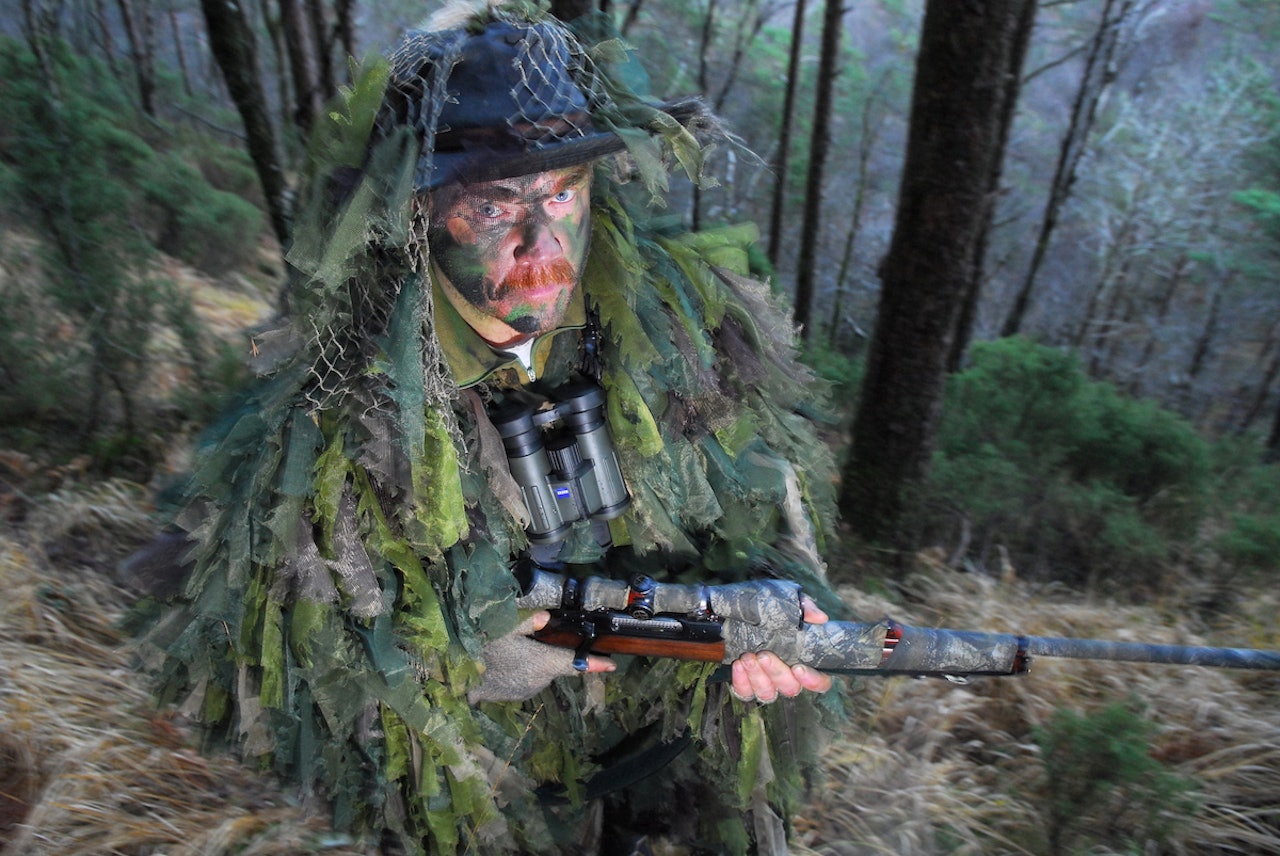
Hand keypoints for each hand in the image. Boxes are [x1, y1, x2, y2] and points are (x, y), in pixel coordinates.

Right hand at [468, 611, 614, 703]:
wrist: (453, 675)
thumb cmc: (480, 646)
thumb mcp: (503, 626)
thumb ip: (528, 621)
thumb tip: (546, 616)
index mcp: (542, 663)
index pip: (576, 664)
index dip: (596, 664)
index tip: (613, 665)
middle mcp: (538, 681)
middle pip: (555, 666)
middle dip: (552, 654)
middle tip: (535, 639)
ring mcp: (524, 692)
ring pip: (539, 674)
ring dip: (534, 664)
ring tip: (514, 649)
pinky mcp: (509, 697)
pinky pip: (523, 683)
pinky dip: (520, 673)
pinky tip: (504, 663)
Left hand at [729, 596, 832, 703]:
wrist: (733, 608)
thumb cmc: (768, 607)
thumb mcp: (787, 601)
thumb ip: (805, 609)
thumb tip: (820, 618)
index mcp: (804, 659)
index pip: (820, 681)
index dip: (813, 680)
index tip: (798, 667)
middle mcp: (787, 675)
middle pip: (790, 688)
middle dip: (777, 672)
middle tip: (764, 654)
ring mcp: (766, 682)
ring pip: (768, 693)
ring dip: (758, 676)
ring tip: (748, 656)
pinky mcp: (746, 684)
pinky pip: (745, 692)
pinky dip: (742, 680)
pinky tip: (738, 664)